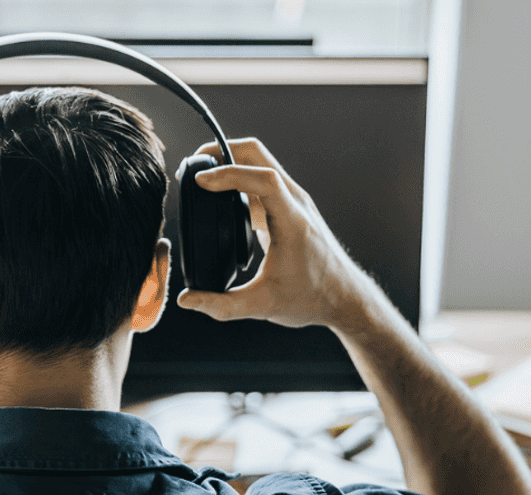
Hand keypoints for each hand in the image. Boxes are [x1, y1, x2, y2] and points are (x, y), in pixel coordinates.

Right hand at [176, 138, 372, 330]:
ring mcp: (294, 201)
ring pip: (260, 162)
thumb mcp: (262, 307)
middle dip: (222, 151)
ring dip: (229, 161)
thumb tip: (187, 300)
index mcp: (292, 223)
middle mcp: (296, 203)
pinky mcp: (289, 206)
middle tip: (193, 165)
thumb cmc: (310, 299)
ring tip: (200, 178)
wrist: (343, 297)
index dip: (229, 174)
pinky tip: (219, 196)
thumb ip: (221, 306)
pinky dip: (237, 177)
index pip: (264, 180)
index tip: (199, 181)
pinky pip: (261, 178)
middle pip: (258, 155)